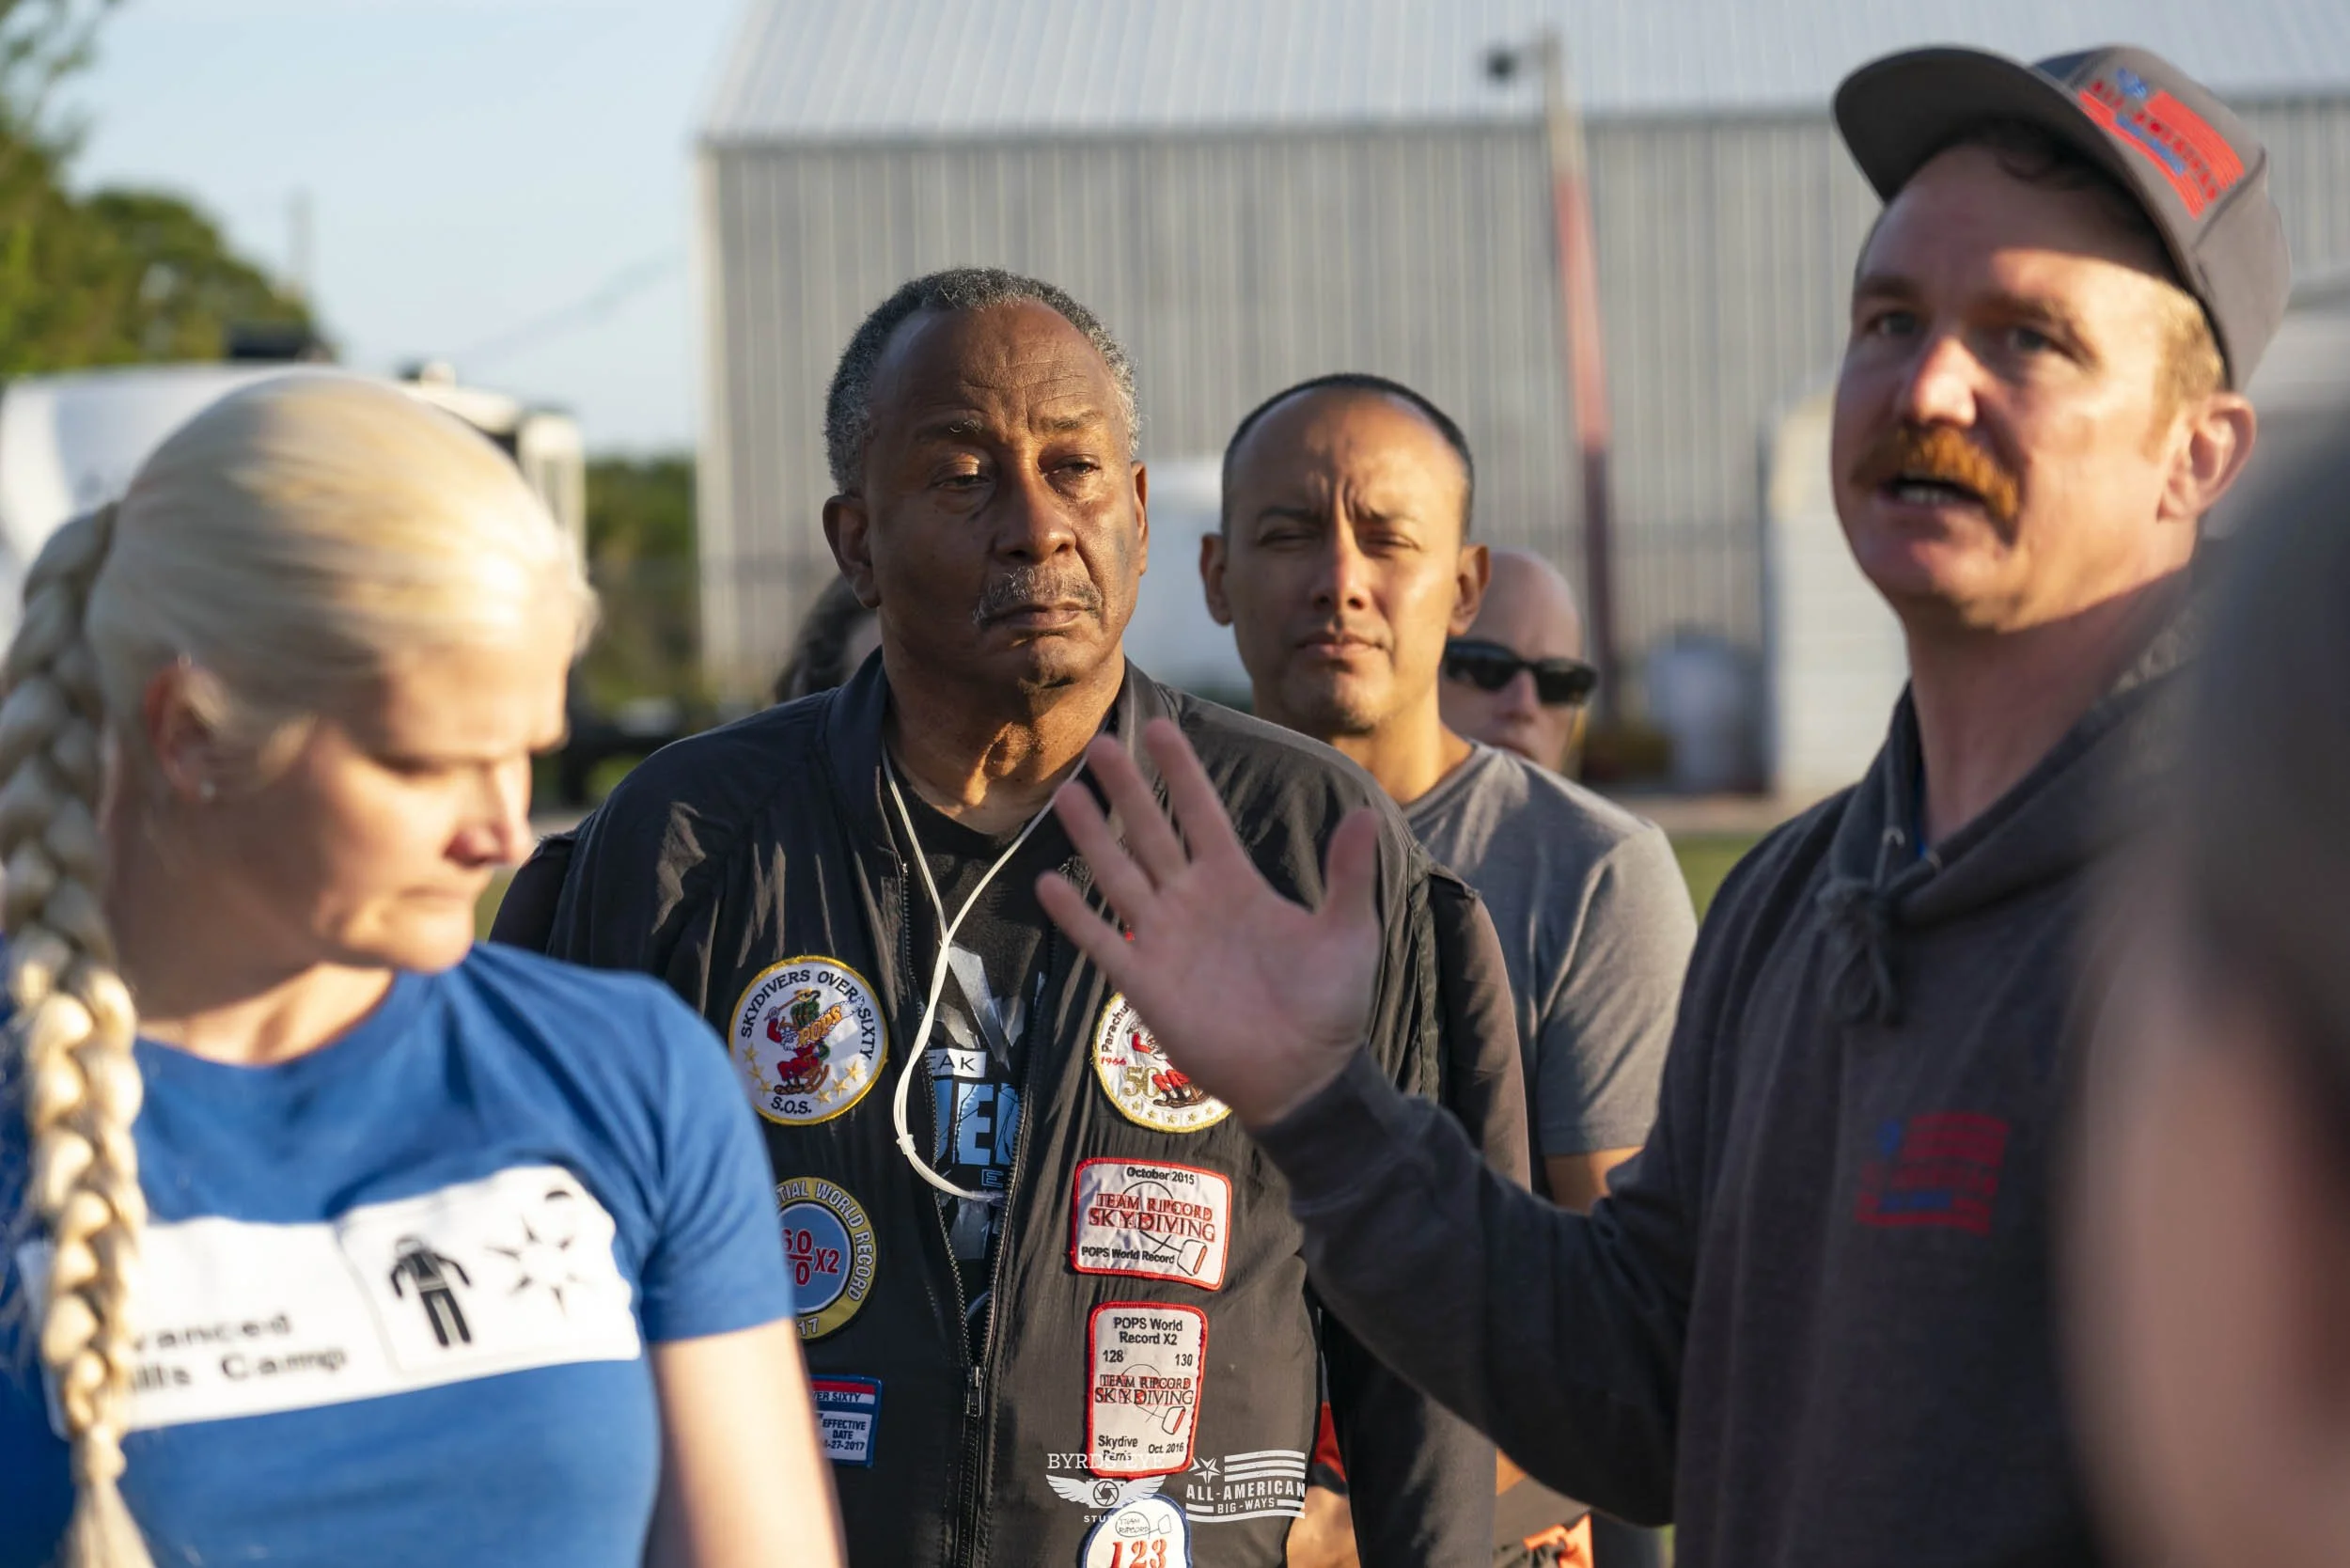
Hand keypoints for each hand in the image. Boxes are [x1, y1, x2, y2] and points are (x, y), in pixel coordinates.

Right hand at [1036, 718, 1377, 1127]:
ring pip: (1119, 875)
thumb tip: (1363, 813)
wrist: (1303, 1076)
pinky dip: (1076, 915)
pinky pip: (1103, 939)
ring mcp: (1163, 939)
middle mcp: (1192, 901)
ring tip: (1067, 795)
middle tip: (1099, 743)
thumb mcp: (1347, 933)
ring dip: (1093, 836)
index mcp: (1236, 882)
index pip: (1202, 814)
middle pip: (1150, 832)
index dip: (1181, 772)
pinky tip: (1050, 884)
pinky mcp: (1144, 981)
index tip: (1160, 727)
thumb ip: (1347, 876)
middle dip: (1126, 788)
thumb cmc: (1329, 1006)